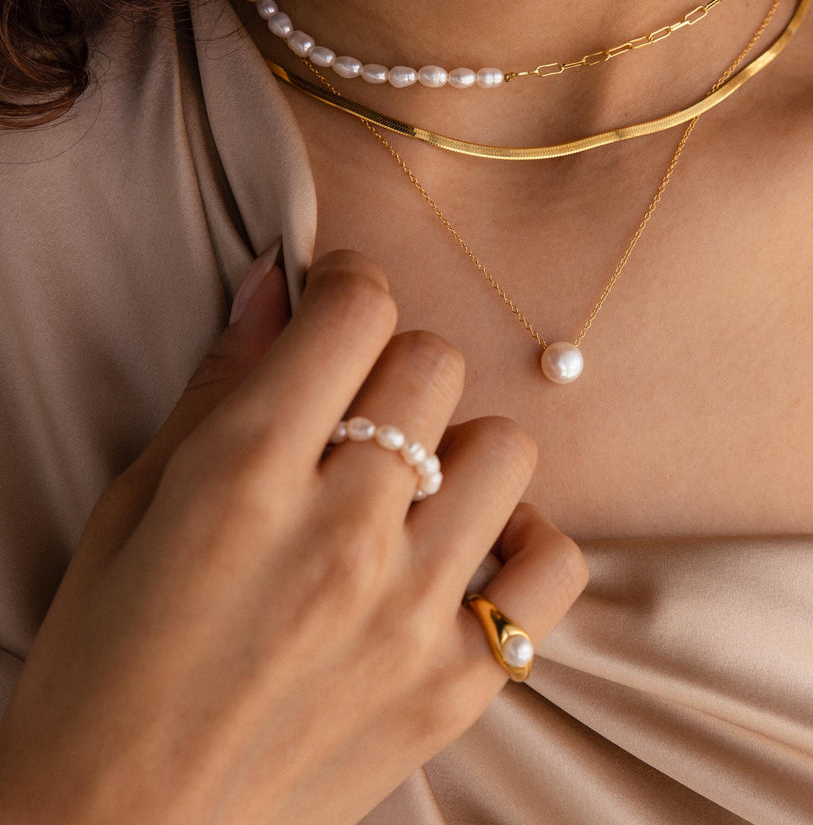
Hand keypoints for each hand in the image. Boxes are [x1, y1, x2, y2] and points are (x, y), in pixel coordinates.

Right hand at [0, 248, 587, 824]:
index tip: (340, 304)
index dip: (350, 286)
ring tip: (414, 490)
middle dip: (396, 366)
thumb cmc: (103, 672)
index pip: (354, 314)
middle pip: (434, 364)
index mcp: (243, 477)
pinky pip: (553, 565)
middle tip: (362, 408)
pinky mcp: (459, 681)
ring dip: (460, 449)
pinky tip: (470, 555)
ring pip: (505, 447)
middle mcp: (341, 532)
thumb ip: (216, 388)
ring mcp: (412, 611)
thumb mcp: (132, 512)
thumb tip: (275, 285)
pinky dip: (522, 544)